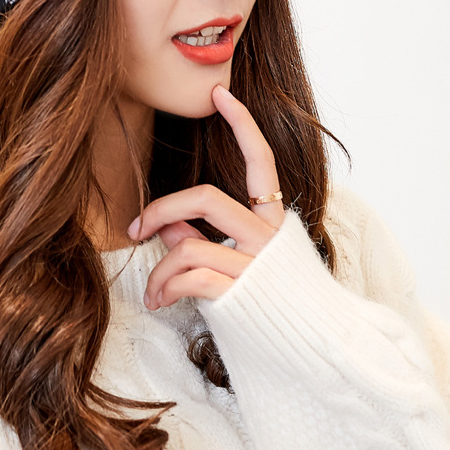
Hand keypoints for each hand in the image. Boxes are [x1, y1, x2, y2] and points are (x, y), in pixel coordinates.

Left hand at [127, 84, 283, 309]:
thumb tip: (166, 224)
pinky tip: (160, 302)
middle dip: (161, 207)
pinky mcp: (240, 293)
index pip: (262, 160)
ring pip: (187, 244)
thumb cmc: (273, 309)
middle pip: (205, 197)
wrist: (314, 356)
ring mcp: (256, 264)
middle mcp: (269, 236)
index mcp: (275, 222)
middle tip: (135, 228)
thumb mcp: (242, 265)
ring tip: (151, 290)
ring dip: (158, 268)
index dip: (242, 124)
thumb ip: (206, 237)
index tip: (220, 93)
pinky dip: (165, 288)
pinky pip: (189, 276)